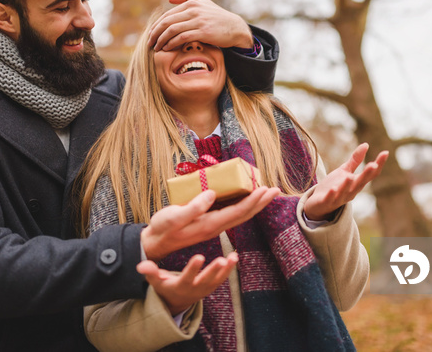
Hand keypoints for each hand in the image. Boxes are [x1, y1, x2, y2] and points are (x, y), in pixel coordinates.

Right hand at [137, 253, 237, 315]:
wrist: (177, 301)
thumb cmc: (165, 288)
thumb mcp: (156, 282)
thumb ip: (150, 273)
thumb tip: (141, 265)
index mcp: (181, 286)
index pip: (187, 277)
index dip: (193, 268)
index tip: (199, 257)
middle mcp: (195, 289)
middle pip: (206, 280)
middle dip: (213, 270)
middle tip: (221, 260)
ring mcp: (205, 289)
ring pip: (218, 279)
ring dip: (227, 269)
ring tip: (233, 257)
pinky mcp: (212, 286)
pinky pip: (222, 278)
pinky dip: (229, 269)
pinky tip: (235, 256)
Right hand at [141, 186, 278, 261]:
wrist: (155, 242)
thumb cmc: (163, 228)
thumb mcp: (173, 217)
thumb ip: (193, 207)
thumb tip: (212, 194)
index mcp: (210, 224)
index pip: (238, 212)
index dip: (253, 200)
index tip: (266, 189)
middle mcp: (215, 226)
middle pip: (244, 214)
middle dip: (261, 202)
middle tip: (275, 189)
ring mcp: (213, 225)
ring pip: (239, 214)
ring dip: (254, 203)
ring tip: (266, 192)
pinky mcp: (208, 222)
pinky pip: (231, 212)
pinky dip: (242, 203)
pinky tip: (245, 197)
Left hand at [147, 0, 253, 51]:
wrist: (235, 28)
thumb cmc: (218, 17)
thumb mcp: (204, 2)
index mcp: (191, 3)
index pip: (168, 15)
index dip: (157, 26)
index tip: (151, 35)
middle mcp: (193, 10)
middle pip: (167, 22)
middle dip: (155, 33)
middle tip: (150, 43)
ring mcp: (198, 21)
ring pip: (173, 30)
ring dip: (162, 40)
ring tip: (157, 48)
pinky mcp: (203, 32)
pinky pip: (182, 37)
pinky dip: (172, 43)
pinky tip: (167, 48)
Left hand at [304, 143, 388, 220]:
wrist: (319, 204)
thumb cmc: (335, 186)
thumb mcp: (345, 171)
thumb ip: (355, 160)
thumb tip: (366, 144)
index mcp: (357, 183)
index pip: (370, 174)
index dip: (379, 164)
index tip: (386, 152)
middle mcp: (351, 191)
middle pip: (360, 183)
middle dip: (366, 175)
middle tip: (373, 165)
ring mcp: (340, 197)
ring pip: (345, 192)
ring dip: (347, 185)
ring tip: (349, 177)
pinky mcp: (327, 202)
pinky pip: (331, 199)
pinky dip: (332, 195)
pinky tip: (333, 189)